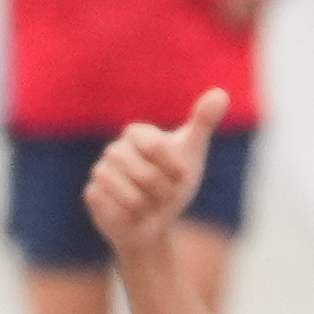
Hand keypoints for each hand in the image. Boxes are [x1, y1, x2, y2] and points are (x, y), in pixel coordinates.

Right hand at [87, 92, 227, 255]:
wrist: (155, 220)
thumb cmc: (174, 183)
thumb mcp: (192, 152)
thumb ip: (203, 122)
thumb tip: (221, 94)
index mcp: (137, 133)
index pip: (156, 146)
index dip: (173, 167)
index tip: (182, 176)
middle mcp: (115, 149)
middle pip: (145, 175)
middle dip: (164, 191)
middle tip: (165, 194)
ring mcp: (101, 171)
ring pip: (130, 196)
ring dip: (148, 206)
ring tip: (148, 204)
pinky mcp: (93, 194)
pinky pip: (116, 209)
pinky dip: (131, 217)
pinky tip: (131, 214)